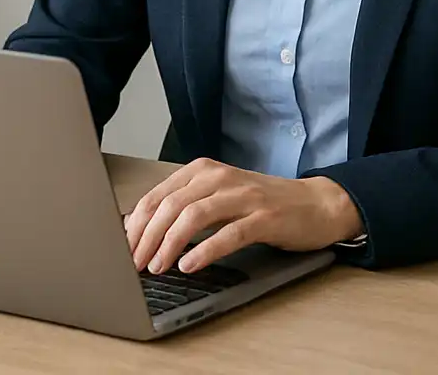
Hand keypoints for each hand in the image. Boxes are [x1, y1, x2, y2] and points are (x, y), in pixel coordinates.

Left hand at [123, 157, 361, 274]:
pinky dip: (205, 250)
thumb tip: (140, 231)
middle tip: (134, 264)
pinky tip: (189, 265)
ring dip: (170, 244)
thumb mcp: (219, 199)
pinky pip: (229, 233)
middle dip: (146, 237)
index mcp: (203, 170)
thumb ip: (185, 207)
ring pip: (194, 216)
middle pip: (171, 205)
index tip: (121, 250)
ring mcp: (244, 195)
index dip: (135, 225)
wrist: (316, 204)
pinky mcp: (265, 216)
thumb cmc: (263, 204)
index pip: (157, 195)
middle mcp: (220, 177)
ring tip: (157, 267)